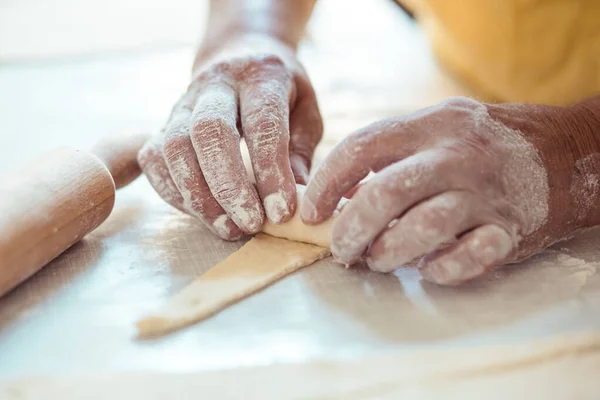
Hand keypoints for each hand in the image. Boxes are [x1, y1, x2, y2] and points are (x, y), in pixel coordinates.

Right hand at [138, 34, 322, 239]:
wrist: (238, 54)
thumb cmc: (280, 91)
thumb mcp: (306, 111)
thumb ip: (300, 151)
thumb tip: (294, 197)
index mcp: (260, 75)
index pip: (262, 123)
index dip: (270, 172)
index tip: (281, 212)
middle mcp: (216, 83)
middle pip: (209, 131)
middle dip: (228, 185)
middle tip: (250, 223)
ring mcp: (183, 102)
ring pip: (174, 147)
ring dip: (199, 196)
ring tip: (228, 228)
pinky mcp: (162, 123)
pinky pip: (155, 160)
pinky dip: (175, 193)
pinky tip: (202, 214)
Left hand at [301, 97, 596, 284]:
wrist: (560, 155)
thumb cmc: (481, 146)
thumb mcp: (436, 131)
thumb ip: (390, 157)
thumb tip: (339, 198)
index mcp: (429, 126)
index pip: (362, 147)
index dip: (328, 183)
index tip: (312, 212)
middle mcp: (455, 155)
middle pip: (385, 193)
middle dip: (350, 228)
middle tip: (340, 249)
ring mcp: (484, 193)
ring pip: (422, 227)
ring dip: (388, 252)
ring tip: (377, 260)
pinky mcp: (509, 229)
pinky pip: (469, 257)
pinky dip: (440, 269)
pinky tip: (428, 269)